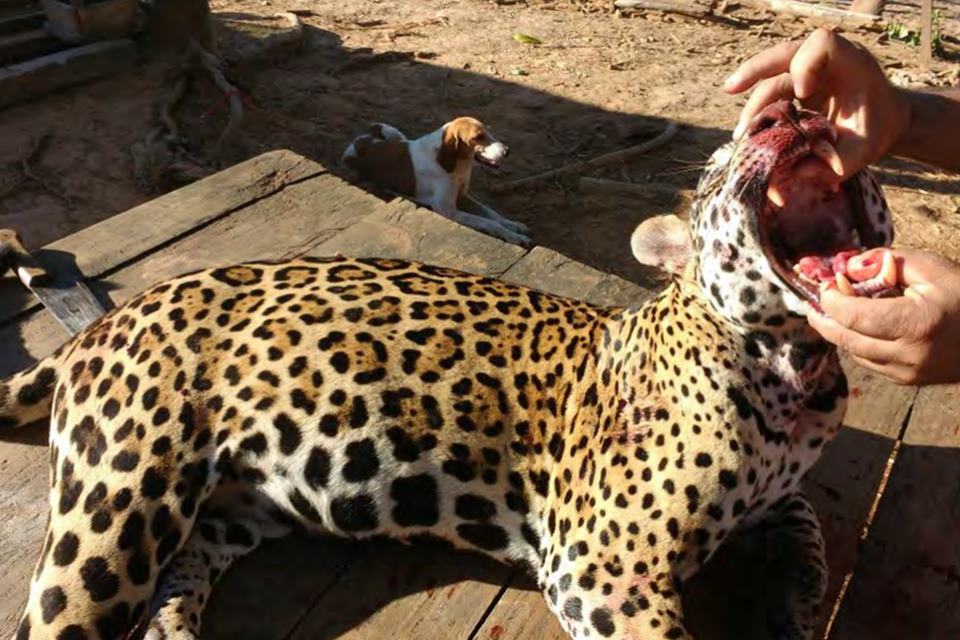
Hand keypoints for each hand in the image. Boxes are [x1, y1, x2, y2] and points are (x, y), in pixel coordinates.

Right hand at [723, 28, 910, 180]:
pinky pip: (767, 92)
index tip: (803, 92)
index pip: (822, 45)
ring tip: (741, 136)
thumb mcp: (865, 149)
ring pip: (769, 77)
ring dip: (751, 104)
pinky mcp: (791, 87)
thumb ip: (839, 161)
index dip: (806, 64)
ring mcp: (805, 73)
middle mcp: (824, 63)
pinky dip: (754, 112)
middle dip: (754, 70)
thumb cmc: (875, 132)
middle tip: (730, 89)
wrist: (882, 122)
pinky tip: (745, 133)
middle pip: (783, 55)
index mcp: (851, 64)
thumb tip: (798, 172)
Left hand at [808, 249, 959, 384]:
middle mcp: (909, 354)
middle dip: (824, 319)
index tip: (824, 284)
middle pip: (846, 340)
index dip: (832, 300)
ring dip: (840, 331)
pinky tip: (860, 326)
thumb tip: (849, 267)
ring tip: (833, 310)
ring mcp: (908, 373)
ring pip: (855, 353)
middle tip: (812, 301)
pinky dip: (859, 343)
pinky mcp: (908, 381)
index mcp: (916, 324)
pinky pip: (870, 361)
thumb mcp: (931, 269)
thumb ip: (886, 263)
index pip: (855, 317)